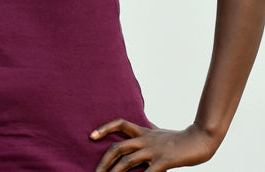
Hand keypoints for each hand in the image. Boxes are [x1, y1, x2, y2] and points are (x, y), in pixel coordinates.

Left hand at [90, 119, 217, 170]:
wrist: (200, 138)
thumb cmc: (178, 137)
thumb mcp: (158, 131)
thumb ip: (147, 129)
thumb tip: (142, 124)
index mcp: (143, 131)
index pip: (119, 123)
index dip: (104, 128)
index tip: (91, 136)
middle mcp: (145, 139)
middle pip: (119, 147)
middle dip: (104, 160)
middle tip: (95, 171)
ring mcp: (154, 150)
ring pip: (128, 161)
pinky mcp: (165, 161)